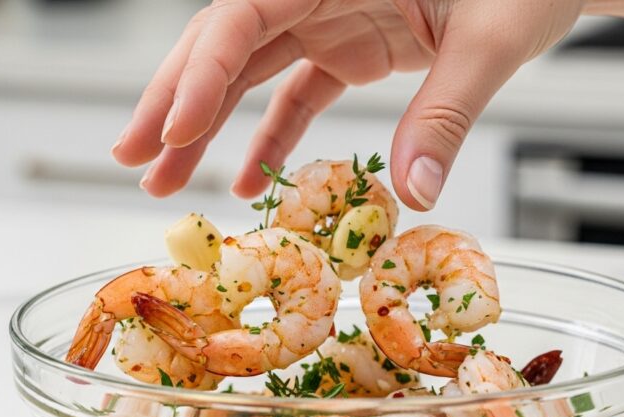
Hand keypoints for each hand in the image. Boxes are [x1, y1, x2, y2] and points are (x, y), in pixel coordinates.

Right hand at [112, 0, 584, 210]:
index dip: (201, 72)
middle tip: (132, 156)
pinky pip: (296, 92)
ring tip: (167, 181)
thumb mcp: (491, 38)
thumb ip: (448, 112)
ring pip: (246, 69)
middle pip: (223, 41)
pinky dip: (270, 135)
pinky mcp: (351, 46)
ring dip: (205, 125)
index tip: (175, 133)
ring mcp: (331, 17)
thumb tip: (413, 192)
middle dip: (174, 98)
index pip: (245, 16)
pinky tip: (248, 178)